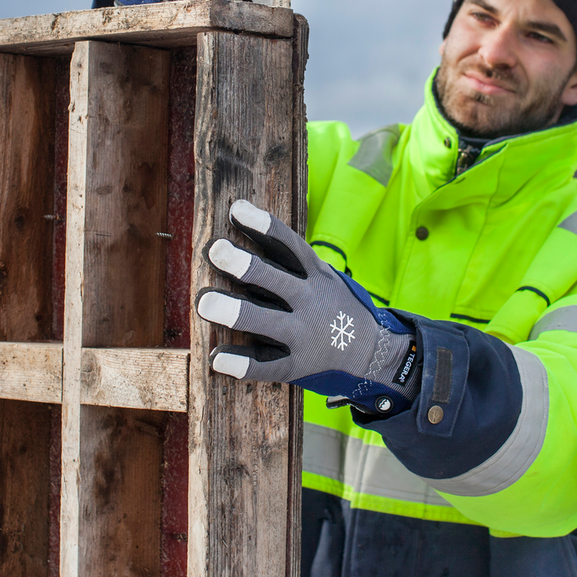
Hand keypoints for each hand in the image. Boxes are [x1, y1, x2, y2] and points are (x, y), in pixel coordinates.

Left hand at [196, 199, 418, 415]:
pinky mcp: (296, 367)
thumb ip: (285, 262)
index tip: (236, 209)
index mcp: (315, 274)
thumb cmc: (332, 305)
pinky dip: (242, 364)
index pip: (289, 244)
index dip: (263, 226)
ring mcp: (303, 336)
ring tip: (204, 303)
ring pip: (268, 322)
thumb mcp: (322, 277)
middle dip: (245, 265)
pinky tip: (218, 358)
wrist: (372, 352)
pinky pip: (267, 367)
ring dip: (236, 312)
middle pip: (275, 280)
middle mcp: (309, 301)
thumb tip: (238, 225)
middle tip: (215, 250)